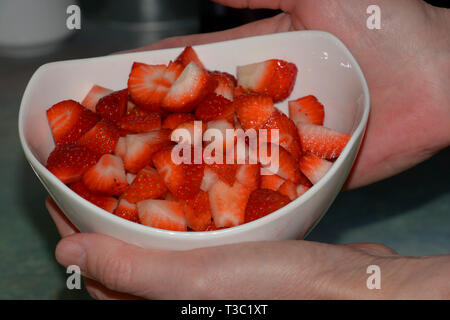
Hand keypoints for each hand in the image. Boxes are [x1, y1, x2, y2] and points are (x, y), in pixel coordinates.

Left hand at [47, 198, 449, 298]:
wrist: (354, 286)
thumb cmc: (280, 288)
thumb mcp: (197, 280)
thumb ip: (133, 271)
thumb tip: (66, 257)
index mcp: (164, 306)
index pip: (100, 275)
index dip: (76, 233)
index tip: (62, 193)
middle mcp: (181, 298)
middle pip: (126, 258)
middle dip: (107, 216)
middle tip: (95, 173)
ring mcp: (209, 280)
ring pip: (160, 243)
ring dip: (143, 208)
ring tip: (131, 169)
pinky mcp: (233, 262)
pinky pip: (193, 234)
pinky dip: (181, 208)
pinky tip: (180, 182)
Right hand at [122, 0, 449, 188]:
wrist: (438, 81)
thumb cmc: (386, 27)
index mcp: (265, 59)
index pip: (203, 64)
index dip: (165, 69)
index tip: (124, 79)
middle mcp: (267, 99)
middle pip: (209, 111)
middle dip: (168, 120)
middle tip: (122, 133)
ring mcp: (283, 135)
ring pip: (230, 149)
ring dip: (195, 160)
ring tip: (149, 173)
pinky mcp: (304, 166)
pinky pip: (264, 179)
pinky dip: (239, 189)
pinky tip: (205, 202)